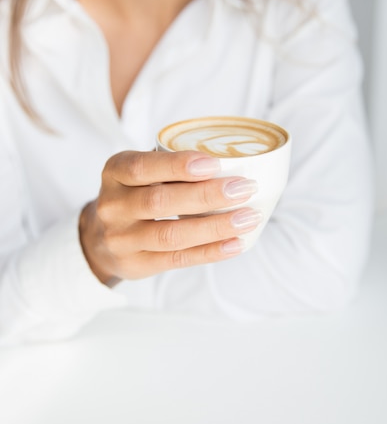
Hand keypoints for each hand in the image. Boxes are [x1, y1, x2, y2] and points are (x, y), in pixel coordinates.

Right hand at [79, 150, 260, 286]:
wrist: (100, 237)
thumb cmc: (134, 194)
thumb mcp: (139, 172)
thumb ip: (171, 164)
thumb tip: (233, 160)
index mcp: (114, 173)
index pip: (142, 167)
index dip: (178, 166)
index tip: (215, 163)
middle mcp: (113, 206)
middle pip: (160, 202)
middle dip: (207, 196)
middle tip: (244, 188)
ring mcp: (122, 239)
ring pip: (171, 235)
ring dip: (215, 226)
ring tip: (248, 217)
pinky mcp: (136, 264)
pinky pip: (177, 259)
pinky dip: (210, 252)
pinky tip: (236, 243)